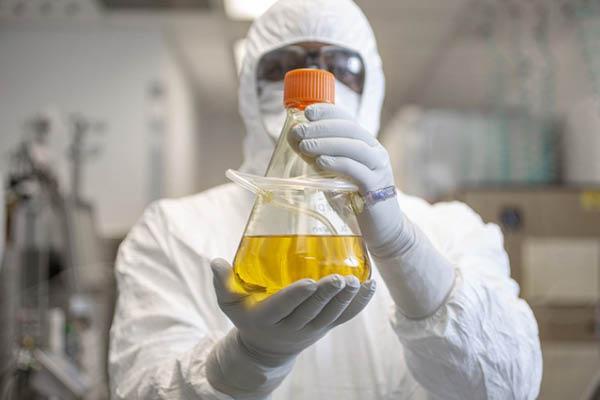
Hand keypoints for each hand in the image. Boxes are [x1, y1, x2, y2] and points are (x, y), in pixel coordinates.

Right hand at [206, 258, 375, 396]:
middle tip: (339, 279)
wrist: (265, 348)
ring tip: (356, 282)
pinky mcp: (325, 329)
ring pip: (331, 316)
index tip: (309, 283)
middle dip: (326, 296)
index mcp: (266, 319)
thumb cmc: (247, 316)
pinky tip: (370, 288)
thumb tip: (215, 261)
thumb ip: (222, 282)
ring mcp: (311, 330)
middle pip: (311, 312)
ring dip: (345, 300)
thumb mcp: (229, 303)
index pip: (282, 307)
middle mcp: (290, 327)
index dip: (296, 296)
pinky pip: (344, 319)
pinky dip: (358, 305)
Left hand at [290, 103, 454, 319]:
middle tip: (299, 131)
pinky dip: (338, 163)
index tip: (307, 112)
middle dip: (322, 127)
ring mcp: (379, 169)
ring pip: (354, 147)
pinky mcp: (377, 188)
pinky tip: (321, 162)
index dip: (328, 112)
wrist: (382, 230)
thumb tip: (295, 138)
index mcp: (366, 144)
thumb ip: (319, 156)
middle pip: (350, 130)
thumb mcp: (334, 174)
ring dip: (326, 143)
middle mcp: (375, 152)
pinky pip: (357, 171)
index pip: (348, 119)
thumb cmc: (354, 200)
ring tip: (304, 145)